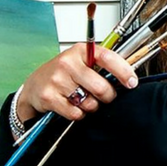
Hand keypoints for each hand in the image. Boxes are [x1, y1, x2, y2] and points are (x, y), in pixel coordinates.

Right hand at [18, 42, 137, 122]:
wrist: (34, 85)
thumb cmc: (63, 73)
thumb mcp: (82, 61)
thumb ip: (103, 66)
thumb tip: (129, 76)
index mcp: (81, 51)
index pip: (108, 58)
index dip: (123, 71)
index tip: (131, 82)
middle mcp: (68, 63)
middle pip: (100, 87)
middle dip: (107, 96)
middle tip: (104, 95)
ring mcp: (57, 80)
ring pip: (89, 102)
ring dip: (92, 106)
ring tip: (84, 99)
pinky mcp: (50, 97)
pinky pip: (76, 113)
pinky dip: (79, 114)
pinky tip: (73, 105)